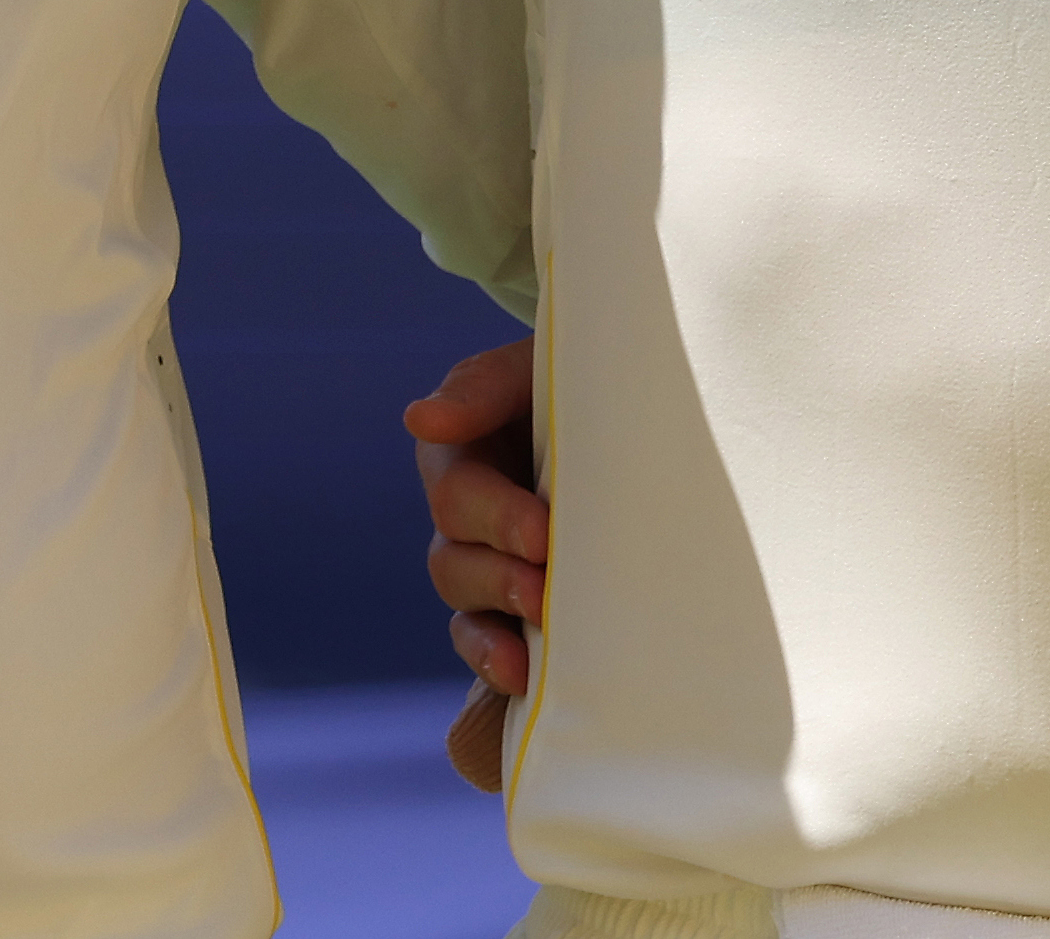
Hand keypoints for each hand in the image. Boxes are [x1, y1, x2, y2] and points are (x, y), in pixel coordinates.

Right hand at [407, 336, 548, 696]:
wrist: (629, 407)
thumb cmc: (577, 378)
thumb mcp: (535, 366)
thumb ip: (484, 388)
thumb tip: (421, 418)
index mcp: (459, 455)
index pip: (460, 495)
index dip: (498, 520)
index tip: (541, 535)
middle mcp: (464, 519)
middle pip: (454, 564)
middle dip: (501, 579)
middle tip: (547, 590)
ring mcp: (486, 565)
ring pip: (466, 611)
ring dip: (498, 633)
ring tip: (539, 649)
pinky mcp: (512, 603)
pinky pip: (487, 646)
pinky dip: (500, 665)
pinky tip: (530, 682)